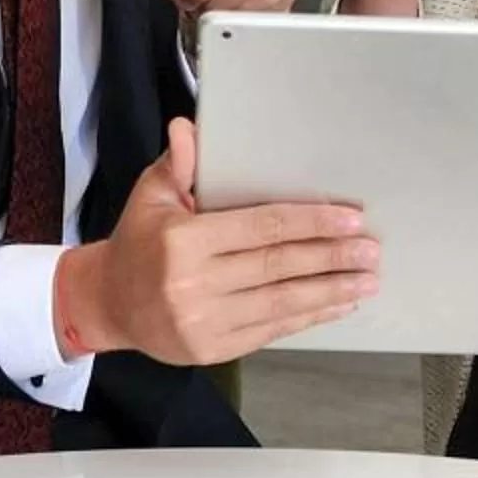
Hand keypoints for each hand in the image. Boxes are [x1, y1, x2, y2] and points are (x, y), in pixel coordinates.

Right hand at [53, 120, 377, 364]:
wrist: (106, 304)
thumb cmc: (138, 243)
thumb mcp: (151, 196)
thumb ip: (178, 164)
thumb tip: (189, 127)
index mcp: (183, 241)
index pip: (263, 227)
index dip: (312, 222)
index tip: (352, 219)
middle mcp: (192, 284)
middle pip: (279, 266)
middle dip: (332, 257)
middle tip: (371, 250)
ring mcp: (202, 322)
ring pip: (281, 303)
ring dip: (331, 291)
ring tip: (367, 280)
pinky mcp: (211, 350)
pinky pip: (271, 330)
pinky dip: (309, 318)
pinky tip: (337, 305)